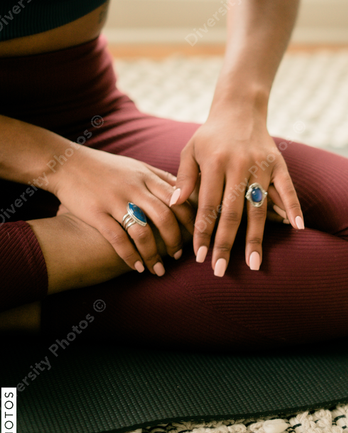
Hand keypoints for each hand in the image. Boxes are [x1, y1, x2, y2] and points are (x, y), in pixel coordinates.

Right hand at [50, 144, 196, 274]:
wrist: (67, 163)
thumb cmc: (105, 167)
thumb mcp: (136, 166)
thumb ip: (159, 178)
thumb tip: (183, 190)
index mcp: (147, 176)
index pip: (178, 199)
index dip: (190, 220)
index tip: (194, 235)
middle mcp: (134, 188)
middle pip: (165, 217)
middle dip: (175, 241)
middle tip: (178, 256)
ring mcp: (115, 200)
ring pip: (143, 231)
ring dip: (154, 254)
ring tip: (158, 269)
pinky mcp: (97, 212)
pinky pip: (118, 239)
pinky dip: (130, 256)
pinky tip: (136, 267)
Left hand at [172, 110, 304, 275]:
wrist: (240, 109)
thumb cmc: (210, 135)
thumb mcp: (190, 150)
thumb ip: (184, 178)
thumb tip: (174, 204)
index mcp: (214, 162)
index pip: (207, 205)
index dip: (203, 232)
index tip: (199, 256)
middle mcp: (239, 164)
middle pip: (232, 212)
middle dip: (226, 243)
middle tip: (220, 270)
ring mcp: (261, 165)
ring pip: (258, 207)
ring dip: (256, 237)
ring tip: (254, 263)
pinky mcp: (279, 164)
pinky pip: (288, 189)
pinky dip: (294, 208)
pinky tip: (296, 229)